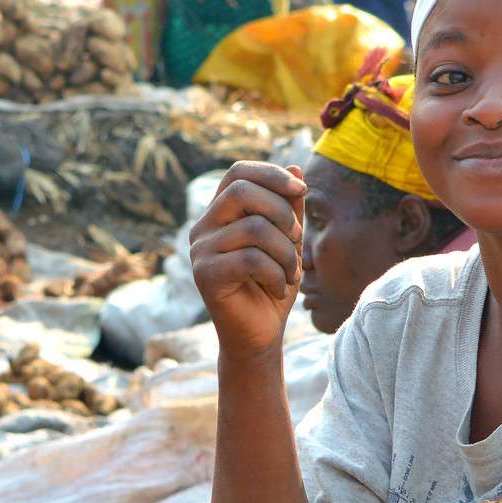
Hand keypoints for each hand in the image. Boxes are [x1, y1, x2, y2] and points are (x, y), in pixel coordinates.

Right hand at [190, 161, 305, 357]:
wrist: (258, 335)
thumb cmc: (271, 285)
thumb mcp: (287, 240)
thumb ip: (289, 206)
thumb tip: (295, 167)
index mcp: (219, 214)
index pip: (238, 173)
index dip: (271, 174)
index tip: (301, 190)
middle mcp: (202, 228)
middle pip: (241, 191)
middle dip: (282, 212)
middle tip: (297, 239)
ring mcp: (200, 251)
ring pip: (253, 228)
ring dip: (286, 252)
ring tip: (292, 274)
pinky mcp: (205, 275)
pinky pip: (251, 259)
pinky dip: (276, 274)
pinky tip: (279, 289)